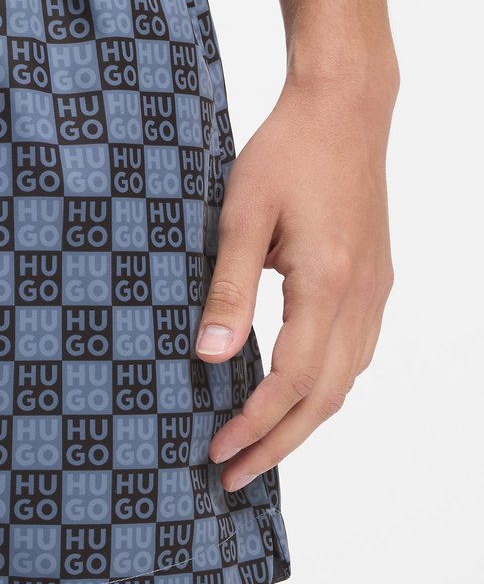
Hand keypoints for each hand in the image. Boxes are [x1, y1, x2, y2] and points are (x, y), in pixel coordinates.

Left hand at [197, 69, 397, 491]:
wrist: (346, 107)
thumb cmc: (287, 151)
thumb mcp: (240, 214)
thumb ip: (227, 289)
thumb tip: (207, 357)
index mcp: (327, 283)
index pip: (292, 381)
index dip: (255, 424)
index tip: (217, 451)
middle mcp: (361, 296)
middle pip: (326, 398)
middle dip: (278, 444)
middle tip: (232, 476)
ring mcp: (375, 290)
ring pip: (346, 381)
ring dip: (303, 422)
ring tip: (258, 447)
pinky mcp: (375, 279)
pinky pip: (355, 353)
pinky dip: (324, 388)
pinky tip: (294, 394)